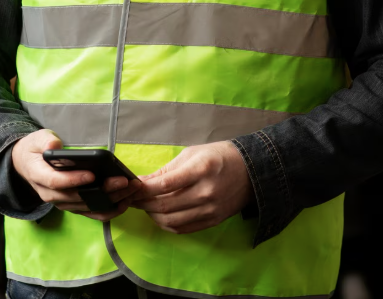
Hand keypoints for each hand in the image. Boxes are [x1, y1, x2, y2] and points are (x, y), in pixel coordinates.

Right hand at [11, 130, 140, 220]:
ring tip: (130, 190)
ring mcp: (62, 203)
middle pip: (78, 197)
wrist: (28, 166)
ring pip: (87, 207)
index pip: (56, 182)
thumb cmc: (35, 150)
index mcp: (39, 176)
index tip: (92, 175)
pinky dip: (108, 211)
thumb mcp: (36, 139)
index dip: (74, 180)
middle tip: (124, 181)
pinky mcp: (72, 206)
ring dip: (110, 201)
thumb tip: (54, 145)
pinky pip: (90, 213)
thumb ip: (45, 141)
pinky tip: (124, 203)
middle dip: (102, 190)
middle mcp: (51, 195)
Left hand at [131, 141, 251, 233]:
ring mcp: (210, 210)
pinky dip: (166, 224)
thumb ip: (167, 170)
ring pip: (171, 221)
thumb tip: (142, 182)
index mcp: (201, 170)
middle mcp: (205, 193)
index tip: (131, 187)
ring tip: (146, 205)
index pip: (164, 185)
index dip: (143, 189)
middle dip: (143, 203)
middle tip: (133, 197)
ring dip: (152, 215)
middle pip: (164, 206)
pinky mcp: (212, 221)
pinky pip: (182, 229)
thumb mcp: (192, 153)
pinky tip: (160, 215)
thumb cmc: (219, 156)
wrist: (251, 171)